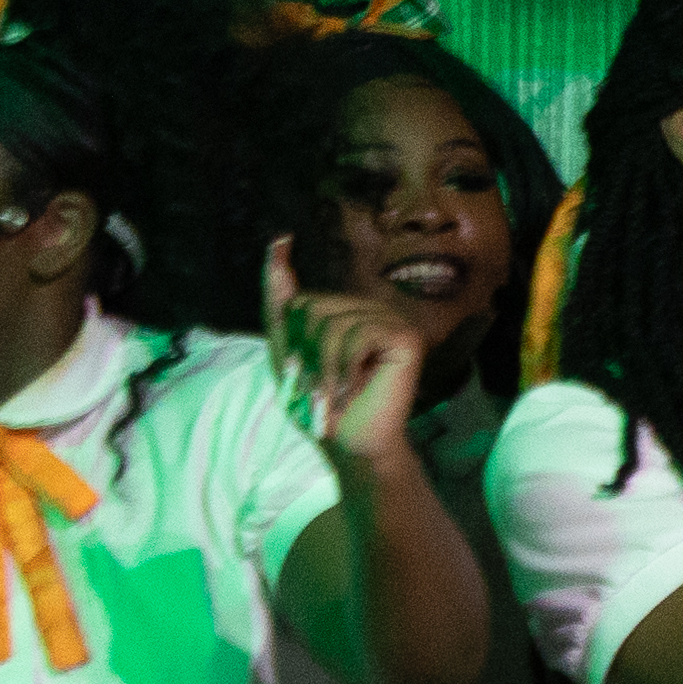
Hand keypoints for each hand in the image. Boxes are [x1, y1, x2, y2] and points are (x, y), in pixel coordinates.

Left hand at [261, 238, 432, 468]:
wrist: (348, 442)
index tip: (308, 371)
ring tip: (335, 391)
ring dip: (325, 366)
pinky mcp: (406, 337)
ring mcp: (393, 320)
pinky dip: (345, 366)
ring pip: (333, 322)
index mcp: (348, 309)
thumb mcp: (287, 347)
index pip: (303, 300)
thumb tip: (276, 241)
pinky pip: (357, 334)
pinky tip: (355, 386)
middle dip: (308, 353)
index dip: (295, 340)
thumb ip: (280, 298)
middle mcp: (373, 308)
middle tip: (322, 385)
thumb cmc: (317, 402)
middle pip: (315, 307)